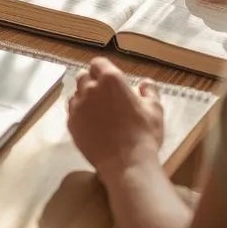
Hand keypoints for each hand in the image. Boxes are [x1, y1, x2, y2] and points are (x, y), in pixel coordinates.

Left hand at [67, 57, 163, 184]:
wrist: (127, 164)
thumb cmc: (144, 134)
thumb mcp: (155, 109)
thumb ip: (149, 91)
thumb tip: (145, 83)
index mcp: (111, 80)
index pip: (98, 63)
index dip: (103, 69)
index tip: (109, 78)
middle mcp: (90, 89)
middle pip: (83, 76)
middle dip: (91, 81)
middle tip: (103, 94)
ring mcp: (78, 107)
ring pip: (75, 94)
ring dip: (84, 97)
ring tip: (97, 110)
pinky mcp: (71, 124)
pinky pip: (72, 112)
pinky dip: (79, 113)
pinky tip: (90, 123)